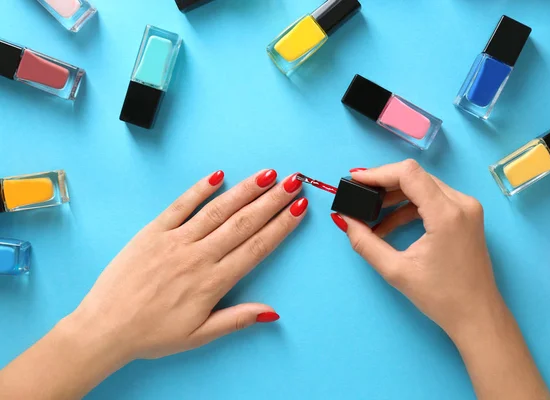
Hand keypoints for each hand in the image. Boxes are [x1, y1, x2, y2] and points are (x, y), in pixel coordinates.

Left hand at [69, 169, 307, 360]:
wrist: (105, 327)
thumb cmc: (152, 334)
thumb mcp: (199, 335)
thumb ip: (236, 319)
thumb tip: (272, 311)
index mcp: (212, 282)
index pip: (256, 247)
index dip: (281, 226)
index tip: (299, 208)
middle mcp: (197, 256)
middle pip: (242, 223)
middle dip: (271, 200)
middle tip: (292, 182)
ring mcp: (174, 241)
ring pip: (217, 210)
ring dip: (244, 190)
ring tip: (267, 175)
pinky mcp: (152, 231)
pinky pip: (180, 206)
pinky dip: (199, 189)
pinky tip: (218, 175)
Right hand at [331, 160, 500, 336]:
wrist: (477, 315)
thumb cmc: (440, 297)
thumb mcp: (396, 270)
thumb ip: (365, 242)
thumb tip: (344, 218)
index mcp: (446, 214)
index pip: (408, 174)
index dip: (378, 173)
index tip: (355, 181)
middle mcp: (461, 203)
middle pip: (416, 176)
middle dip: (384, 184)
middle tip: (359, 196)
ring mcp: (468, 208)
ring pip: (424, 185)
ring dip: (395, 196)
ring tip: (371, 215)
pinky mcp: (467, 215)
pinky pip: (434, 198)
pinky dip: (410, 206)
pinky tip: (390, 225)